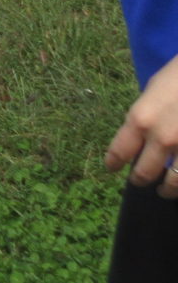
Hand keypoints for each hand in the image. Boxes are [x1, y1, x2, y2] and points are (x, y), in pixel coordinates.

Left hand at [107, 55, 177, 196]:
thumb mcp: (152, 92)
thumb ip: (144, 117)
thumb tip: (140, 137)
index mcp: (140, 120)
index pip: (119, 152)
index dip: (113, 163)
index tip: (112, 168)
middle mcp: (162, 139)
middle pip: (144, 173)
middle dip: (139, 179)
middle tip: (139, 182)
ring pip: (173, 183)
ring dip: (167, 189)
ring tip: (165, 190)